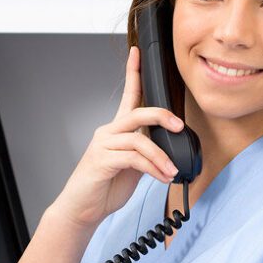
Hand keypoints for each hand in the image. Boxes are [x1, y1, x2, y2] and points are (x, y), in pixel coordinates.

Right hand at [49, 46, 186, 229]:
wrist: (83, 209)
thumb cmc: (105, 187)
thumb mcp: (133, 168)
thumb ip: (146, 154)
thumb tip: (169, 151)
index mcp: (116, 131)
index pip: (127, 95)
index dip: (132, 72)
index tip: (136, 52)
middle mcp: (108, 132)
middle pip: (137, 112)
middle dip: (162, 116)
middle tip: (179, 126)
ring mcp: (103, 145)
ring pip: (139, 140)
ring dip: (161, 157)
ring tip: (171, 171)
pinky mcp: (102, 160)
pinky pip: (134, 158)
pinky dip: (152, 168)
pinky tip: (160, 177)